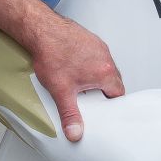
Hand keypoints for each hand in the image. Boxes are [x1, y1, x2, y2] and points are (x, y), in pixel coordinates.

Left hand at [18, 11, 124, 142]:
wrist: (42, 29)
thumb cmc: (52, 53)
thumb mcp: (61, 91)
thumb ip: (70, 114)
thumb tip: (75, 132)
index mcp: (104, 71)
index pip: (118, 93)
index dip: (112, 103)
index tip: (106, 108)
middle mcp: (105, 57)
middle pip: (113, 80)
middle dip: (103, 91)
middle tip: (91, 99)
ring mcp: (98, 46)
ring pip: (104, 67)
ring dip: (96, 77)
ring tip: (81, 84)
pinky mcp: (89, 39)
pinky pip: (95, 55)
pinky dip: (89, 64)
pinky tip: (74, 67)